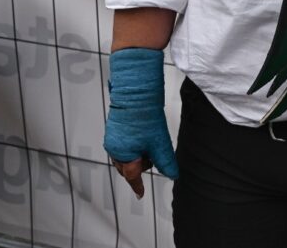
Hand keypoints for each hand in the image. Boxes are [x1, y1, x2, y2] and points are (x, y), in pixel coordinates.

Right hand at [104, 48, 178, 198]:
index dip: (138, 186)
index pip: (132, 177)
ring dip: (137, 154)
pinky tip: (144, 133)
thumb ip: (166, 162)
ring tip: (150, 140)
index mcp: (124, 155)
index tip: (140, 193)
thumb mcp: (160, 143)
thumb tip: (172, 174)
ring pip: (125, 155)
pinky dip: (133, 144)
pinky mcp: (115, 127)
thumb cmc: (145, 116)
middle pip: (127, 167)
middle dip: (140, 165)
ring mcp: (113, 137)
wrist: (135, 92)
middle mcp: (115, 148)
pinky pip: (123, 143)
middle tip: (153, 156)